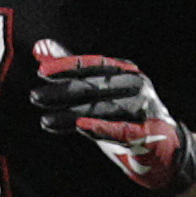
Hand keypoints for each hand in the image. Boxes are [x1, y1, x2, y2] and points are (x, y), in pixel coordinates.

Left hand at [31, 41, 195, 193]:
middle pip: (96, 85)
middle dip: (64, 91)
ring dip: (73, 114)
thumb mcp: (95, 91)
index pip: (94, 64)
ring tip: (46, 120)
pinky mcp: (148, 133)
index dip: (68, 66)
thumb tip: (39, 47)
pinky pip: (123, 130)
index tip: (42, 72)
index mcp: (124, 71)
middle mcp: (137, 85)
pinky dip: (102, 127)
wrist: (160, 148)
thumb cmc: (121, 116)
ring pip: (105, 108)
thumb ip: (70, 70)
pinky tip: (81, 127)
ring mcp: (145, 108)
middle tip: (35, 97)